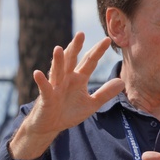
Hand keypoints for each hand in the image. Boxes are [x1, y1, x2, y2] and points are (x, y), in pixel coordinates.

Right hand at [9, 32, 122, 159]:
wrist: (51, 125)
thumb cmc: (69, 112)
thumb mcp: (91, 104)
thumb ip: (105, 93)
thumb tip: (121, 81)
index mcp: (78, 78)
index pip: (89, 62)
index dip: (97, 52)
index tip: (107, 40)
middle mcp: (66, 78)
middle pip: (71, 60)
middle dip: (76, 47)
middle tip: (81, 34)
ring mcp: (55, 86)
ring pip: (57, 71)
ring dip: (57, 61)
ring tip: (59, 48)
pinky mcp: (46, 97)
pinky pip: (44, 88)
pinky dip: (41, 81)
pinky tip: (38, 73)